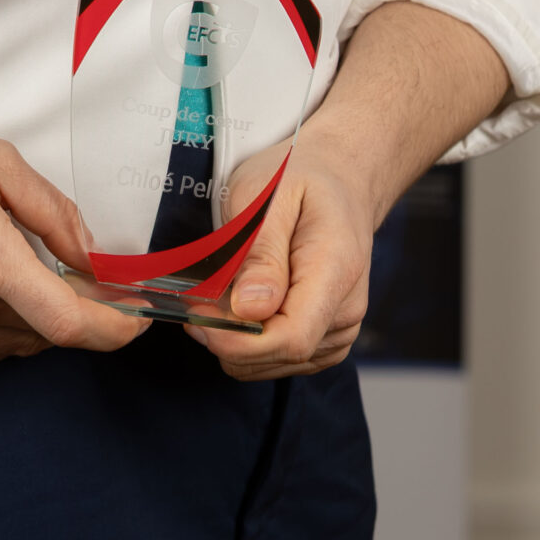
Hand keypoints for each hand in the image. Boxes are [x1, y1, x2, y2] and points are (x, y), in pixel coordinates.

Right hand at [0, 111, 151, 362]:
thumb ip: (52, 211)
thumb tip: (90, 256)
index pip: (67, 322)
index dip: (112, 329)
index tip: (136, 320)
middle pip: (44, 334)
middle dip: (75, 311)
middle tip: (84, 277)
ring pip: (13, 344)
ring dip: (35, 319)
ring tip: (27, 272)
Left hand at [186, 135, 374, 381]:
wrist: (337, 177)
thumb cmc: (299, 176)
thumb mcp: (269, 195)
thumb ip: (261, 254)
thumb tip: (249, 309)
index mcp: (335, 270)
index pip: (291, 338)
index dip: (238, 340)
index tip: (198, 317)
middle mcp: (345, 309)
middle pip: (280, 355)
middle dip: (228, 338)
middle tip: (194, 301)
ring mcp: (340, 327)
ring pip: (277, 363)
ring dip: (237, 341)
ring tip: (214, 298)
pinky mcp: (327, 335)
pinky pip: (283, 358)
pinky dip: (252, 342)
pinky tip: (237, 309)